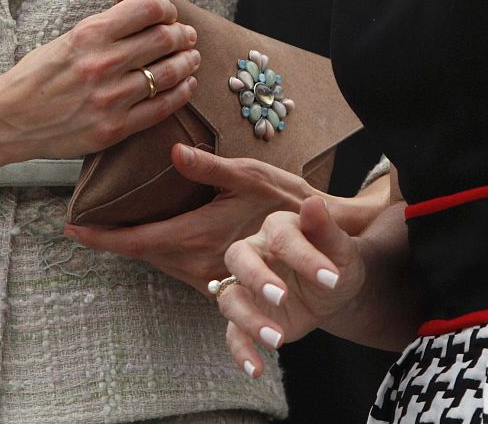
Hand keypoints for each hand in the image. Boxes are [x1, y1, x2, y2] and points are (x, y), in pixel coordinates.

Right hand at [0, 0, 199, 159]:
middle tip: (187, 36)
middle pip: (164, 39)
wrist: (9, 119)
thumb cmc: (36, 76)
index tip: (170, 14)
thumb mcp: (66, 38)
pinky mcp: (114, 128)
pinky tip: (186, 86)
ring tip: (191, 59)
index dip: (167, 8)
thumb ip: (109, 21)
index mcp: (88, 34)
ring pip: (168, 73)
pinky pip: (161, 108)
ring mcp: (109, 98)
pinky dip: (181, 94)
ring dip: (187, 63)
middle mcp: (101, 64)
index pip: (147, 9)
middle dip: (182, 35)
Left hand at [65, 144, 318, 294]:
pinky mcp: (218, 280)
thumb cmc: (287, 206)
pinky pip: (175, 269)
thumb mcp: (250, 177)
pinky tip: (151, 240)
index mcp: (196, 236)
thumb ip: (209, 168)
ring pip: (157, 262)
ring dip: (133, 246)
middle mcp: (196, 263)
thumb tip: (173, 153)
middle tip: (84, 223)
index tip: (72, 231)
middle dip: (111, 240)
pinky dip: (156, 253)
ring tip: (109, 228)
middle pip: (140, 253)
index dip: (101, 238)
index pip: (135, 241)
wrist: (321, 246)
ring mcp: (207, 276)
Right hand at [217, 197, 364, 377]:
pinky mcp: (246, 316)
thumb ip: (326, 228)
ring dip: (248, 318)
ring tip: (277, 340)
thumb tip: (313, 203)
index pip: (281, 236)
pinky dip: (240, 351)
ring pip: (231, 298)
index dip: (304, 256)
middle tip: (282, 296)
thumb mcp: (342, 248)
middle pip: (238, 258)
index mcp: (278, 229)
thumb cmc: (337, 260)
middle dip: (256, 277)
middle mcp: (254, 253)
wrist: (335, 289)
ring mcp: (246, 286)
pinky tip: (256, 370)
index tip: (332, 278)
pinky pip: (232, 333)